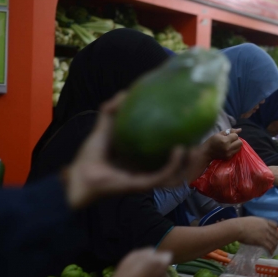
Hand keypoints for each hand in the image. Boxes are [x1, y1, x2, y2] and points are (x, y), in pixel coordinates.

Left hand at [65, 92, 202, 208]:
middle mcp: (146, 170)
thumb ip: (112, 110)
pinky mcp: (144, 185)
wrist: (80, 175)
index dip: (179, 146)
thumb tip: (125, 91)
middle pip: (175, 167)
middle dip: (190, 159)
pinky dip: (174, 163)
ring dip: (187, 162)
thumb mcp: (104, 128)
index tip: (188, 131)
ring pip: (175, 173)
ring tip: (194, 147)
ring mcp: (147, 179)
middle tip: (197, 141)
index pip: (164, 155)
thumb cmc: (90, 156)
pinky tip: (180, 149)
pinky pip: (164, 175)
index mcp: (140, 160)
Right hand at [91, 248, 171, 276]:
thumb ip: (148, 252)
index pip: (168, 256)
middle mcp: (165, 275)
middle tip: (144, 272)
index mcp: (161, 263)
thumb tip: (154, 253)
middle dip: (157, 269)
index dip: (160, 257)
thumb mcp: (135, 254)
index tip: (152, 260)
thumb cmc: (128, 271)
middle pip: (163, 270)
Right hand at [205, 129, 241, 160]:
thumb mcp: (219, 134)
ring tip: (230, 144)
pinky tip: (228, 148)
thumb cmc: (212, 141)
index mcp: (225, 140)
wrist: (207, 152)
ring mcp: (229, 154)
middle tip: (231, 140)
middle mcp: (228, 148)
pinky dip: (234, 149)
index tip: (228, 136)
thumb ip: (230, 131)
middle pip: (240, 143)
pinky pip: (236, 152)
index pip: (236, 136)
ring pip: (239, 148)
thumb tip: (240, 129)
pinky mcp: (229, 157)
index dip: (233, 135)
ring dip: (236, 145)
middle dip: (236, 140)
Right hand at [235, 216, 277, 253]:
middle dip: (276, 240)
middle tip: (274, 244)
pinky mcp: (262, 241)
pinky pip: (269, 247)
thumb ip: (258, 224)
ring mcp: (265, 234)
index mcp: (264, 221)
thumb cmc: (241, 224)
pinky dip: (270, 251)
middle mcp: (266, 227)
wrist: (238, 228)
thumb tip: (257, 227)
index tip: (274, 235)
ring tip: (272, 251)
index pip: (275, 225)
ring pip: (274, 242)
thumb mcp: (252, 220)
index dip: (276, 231)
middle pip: (276, 234)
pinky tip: (269, 254)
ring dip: (274, 247)